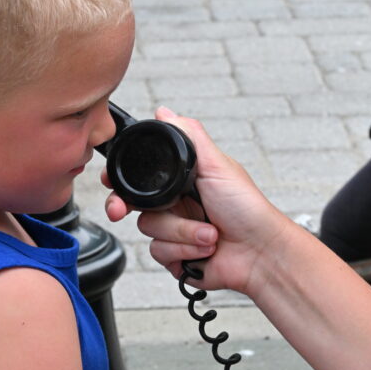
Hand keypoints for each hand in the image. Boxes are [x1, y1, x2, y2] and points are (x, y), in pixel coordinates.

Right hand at [104, 107, 297, 295]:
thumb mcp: (218, 164)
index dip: (124, 180)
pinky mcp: (175, 257)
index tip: (110, 181)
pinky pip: (159, 252)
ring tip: (209, 231)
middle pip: (134, 203)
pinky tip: (205, 248)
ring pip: (148, 229)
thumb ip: (190, 136)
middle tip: (120, 209)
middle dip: (126, 206)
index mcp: (181, 181)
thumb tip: (164, 112)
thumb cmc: (247, 208)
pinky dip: (184, 249)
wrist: (260, 252)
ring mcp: (174, 232)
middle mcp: (175, 206)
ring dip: (181, 231)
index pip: (142, 177)